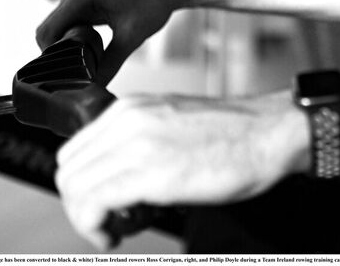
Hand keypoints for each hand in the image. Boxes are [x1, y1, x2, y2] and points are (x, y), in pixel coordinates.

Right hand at [36, 0, 176, 83]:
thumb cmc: (153, 4)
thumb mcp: (131, 38)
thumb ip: (110, 64)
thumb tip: (94, 88)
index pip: (46, 33)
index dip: (50, 56)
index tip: (66, 73)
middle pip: (48, 31)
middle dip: (58, 54)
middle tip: (77, 73)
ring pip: (59, 28)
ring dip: (67, 47)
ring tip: (87, 63)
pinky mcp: (86, 1)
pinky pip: (70, 24)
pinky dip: (75, 39)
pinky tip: (92, 52)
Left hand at [54, 92, 303, 249]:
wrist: (272, 135)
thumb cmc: (235, 136)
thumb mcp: (173, 125)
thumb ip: (139, 141)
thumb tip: (115, 177)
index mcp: (131, 108)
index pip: (73, 153)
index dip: (83, 188)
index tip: (106, 206)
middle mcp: (127, 120)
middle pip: (68, 172)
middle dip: (82, 206)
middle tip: (113, 221)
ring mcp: (136, 143)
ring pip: (74, 190)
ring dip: (89, 219)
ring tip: (122, 227)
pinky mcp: (150, 171)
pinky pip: (94, 203)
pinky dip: (97, 226)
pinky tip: (122, 231)